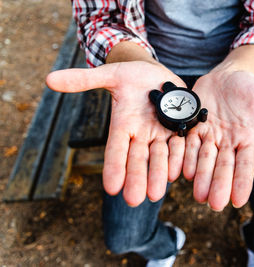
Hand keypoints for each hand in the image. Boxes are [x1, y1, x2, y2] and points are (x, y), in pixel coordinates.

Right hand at [46, 61, 185, 205]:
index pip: (115, 149)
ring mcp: (161, 133)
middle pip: (138, 159)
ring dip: (158, 174)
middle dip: (137, 178)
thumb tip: (49, 79)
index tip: (111, 188)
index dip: (113, 167)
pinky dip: (179, 158)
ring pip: (160, 156)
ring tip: (156, 193)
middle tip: (135, 200)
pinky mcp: (180, 128)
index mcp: (123, 124)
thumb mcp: (109, 74)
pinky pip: (180, 145)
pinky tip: (178, 173)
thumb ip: (83, 80)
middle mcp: (142, 134)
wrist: (157, 75)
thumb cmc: (130, 76)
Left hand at [184, 69, 253, 210]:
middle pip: (223, 166)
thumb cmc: (249, 86)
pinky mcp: (192, 126)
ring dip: (200, 176)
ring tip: (198, 195)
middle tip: (214, 205)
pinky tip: (180, 172)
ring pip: (203, 158)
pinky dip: (184, 157)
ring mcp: (208, 135)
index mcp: (246, 138)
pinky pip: (187, 143)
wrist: (225, 76)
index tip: (239, 201)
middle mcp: (227, 142)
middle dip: (219, 184)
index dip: (242, 181)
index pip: (246, 164)